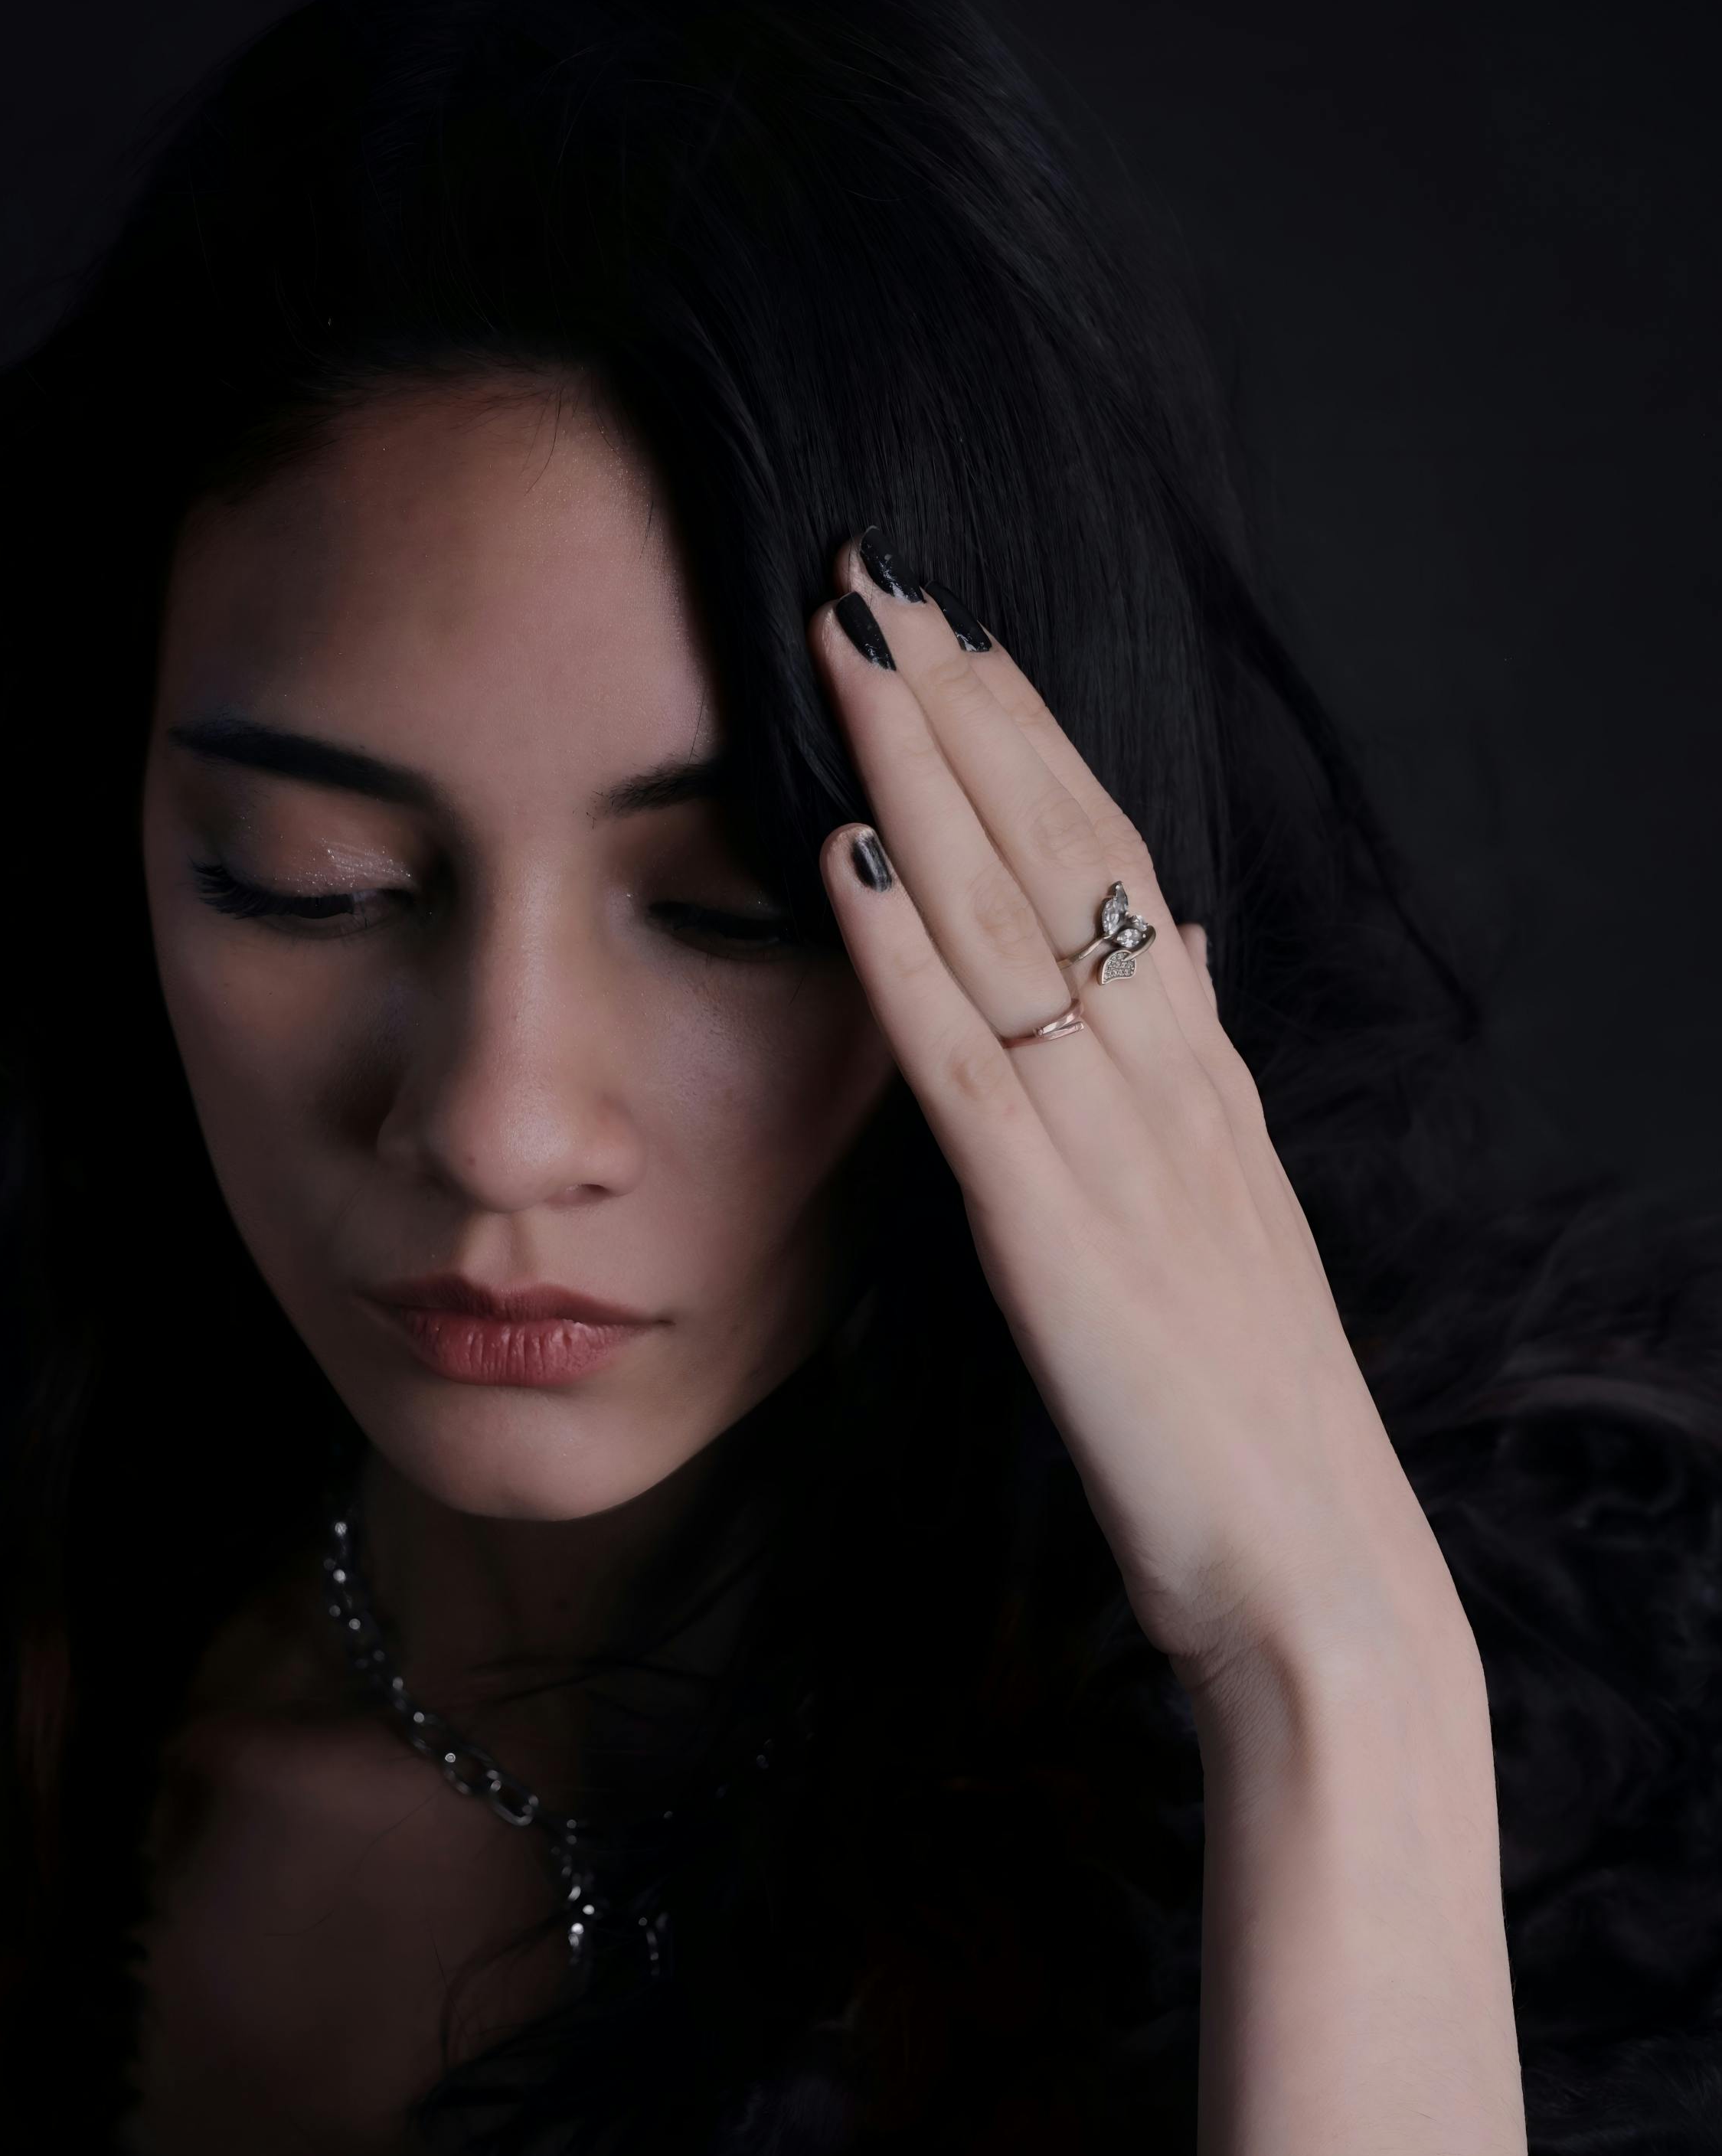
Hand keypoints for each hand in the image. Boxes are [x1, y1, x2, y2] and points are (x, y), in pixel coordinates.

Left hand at [812, 544, 1459, 1697]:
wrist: (1315, 1581)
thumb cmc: (1252, 1426)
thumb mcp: (1233, 1227)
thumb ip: (1200, 1084)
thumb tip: (1192, 954)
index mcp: (1202, 1081)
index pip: (1113, 864)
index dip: (1028, 739)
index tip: (958, 635)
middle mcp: (1169, 1082)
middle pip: (1059, 851)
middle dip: (964, 703)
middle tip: (878, 573)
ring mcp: (1118, 1150)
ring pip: (1010, 921)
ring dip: (923, 773)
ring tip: (847, 648)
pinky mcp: (1056, 1237)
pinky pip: (966, 1067)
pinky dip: (900, 956)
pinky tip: (839, 858)